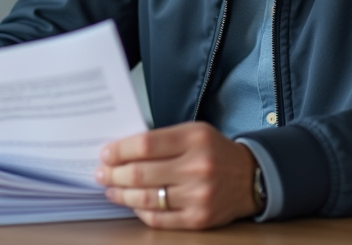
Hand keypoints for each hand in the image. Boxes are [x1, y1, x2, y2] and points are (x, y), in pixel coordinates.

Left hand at [94, 121, 259, 228]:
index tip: (105, 154)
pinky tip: (132, 204)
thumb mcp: (193, 133)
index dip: (120, 150)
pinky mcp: (198, 219)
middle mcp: (197, 167)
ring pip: (146, 198)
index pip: (146, 144)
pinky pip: (159, 218)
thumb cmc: (214, 152)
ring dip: (122, 194)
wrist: (250, 177)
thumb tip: (122, 151)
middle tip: (101, 173)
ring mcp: (198, 196)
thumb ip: (162, 139)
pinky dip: (140, 212)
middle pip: (142, 173)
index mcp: (194, 139)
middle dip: (114, 174)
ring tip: (110, 190)